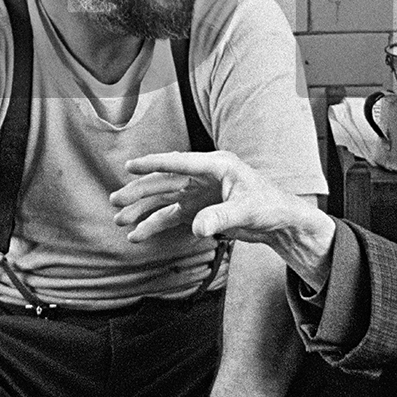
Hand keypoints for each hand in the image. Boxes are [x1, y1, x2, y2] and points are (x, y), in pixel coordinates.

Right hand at [111, 150, 336, 288]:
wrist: (281, 221)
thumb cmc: (269, 206)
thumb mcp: (247, 211)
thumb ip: (221, 218)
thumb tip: (196, 228)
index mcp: (216, 165)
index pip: (180, 162)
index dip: (154, 164)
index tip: (131, 166)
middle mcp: (204, 177)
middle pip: (165, 182)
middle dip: (139, 192)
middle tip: (115, 202)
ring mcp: (200, 194)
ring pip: (164, 200)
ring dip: (142, 210)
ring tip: (119, 220)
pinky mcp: (200, 210)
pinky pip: (172, 216)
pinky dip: (155, 224)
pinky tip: (138, 234)